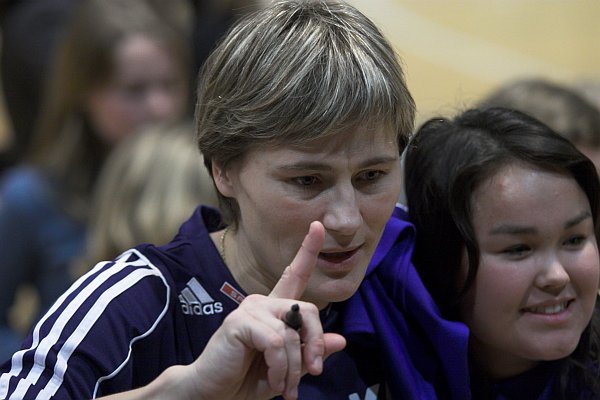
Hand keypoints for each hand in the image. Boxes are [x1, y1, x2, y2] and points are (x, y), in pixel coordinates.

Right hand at [185, 221, 346, 399]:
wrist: (213, 394)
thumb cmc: (247, 378)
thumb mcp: (288, 368)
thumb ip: (310, 351)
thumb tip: (341, 340)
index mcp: (274, 310)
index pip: (294, 274)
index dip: (308, 249)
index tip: (319, 226)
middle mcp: (262, 302)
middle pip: (307, 311)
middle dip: (315, 345)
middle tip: (312, 373)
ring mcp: (250, 309)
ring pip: (292, 332)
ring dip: (294, 367)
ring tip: (286, 388)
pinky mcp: (239, 322)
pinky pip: (277, 342)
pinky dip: (281, 367)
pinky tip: (275, 381)